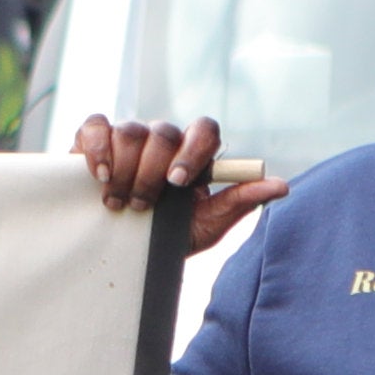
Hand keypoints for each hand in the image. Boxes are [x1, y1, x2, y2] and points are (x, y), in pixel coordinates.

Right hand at [76, 113, 282, 252]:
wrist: (123, 248)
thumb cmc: (168, 235)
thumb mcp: (206, 226)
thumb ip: (238, 203)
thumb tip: (280, 186)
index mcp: (193, 154)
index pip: (204, 130)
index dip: (192, 151)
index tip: (177, 183)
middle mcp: (162, 139)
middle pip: (162, 133)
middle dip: (150, 173)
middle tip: (144, 207)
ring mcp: (129, 136)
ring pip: (130, 132)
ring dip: (124, 171)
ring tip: (117, 203)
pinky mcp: (94, 139)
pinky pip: (96, 126)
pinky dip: (97, 149)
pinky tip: (100, 177)